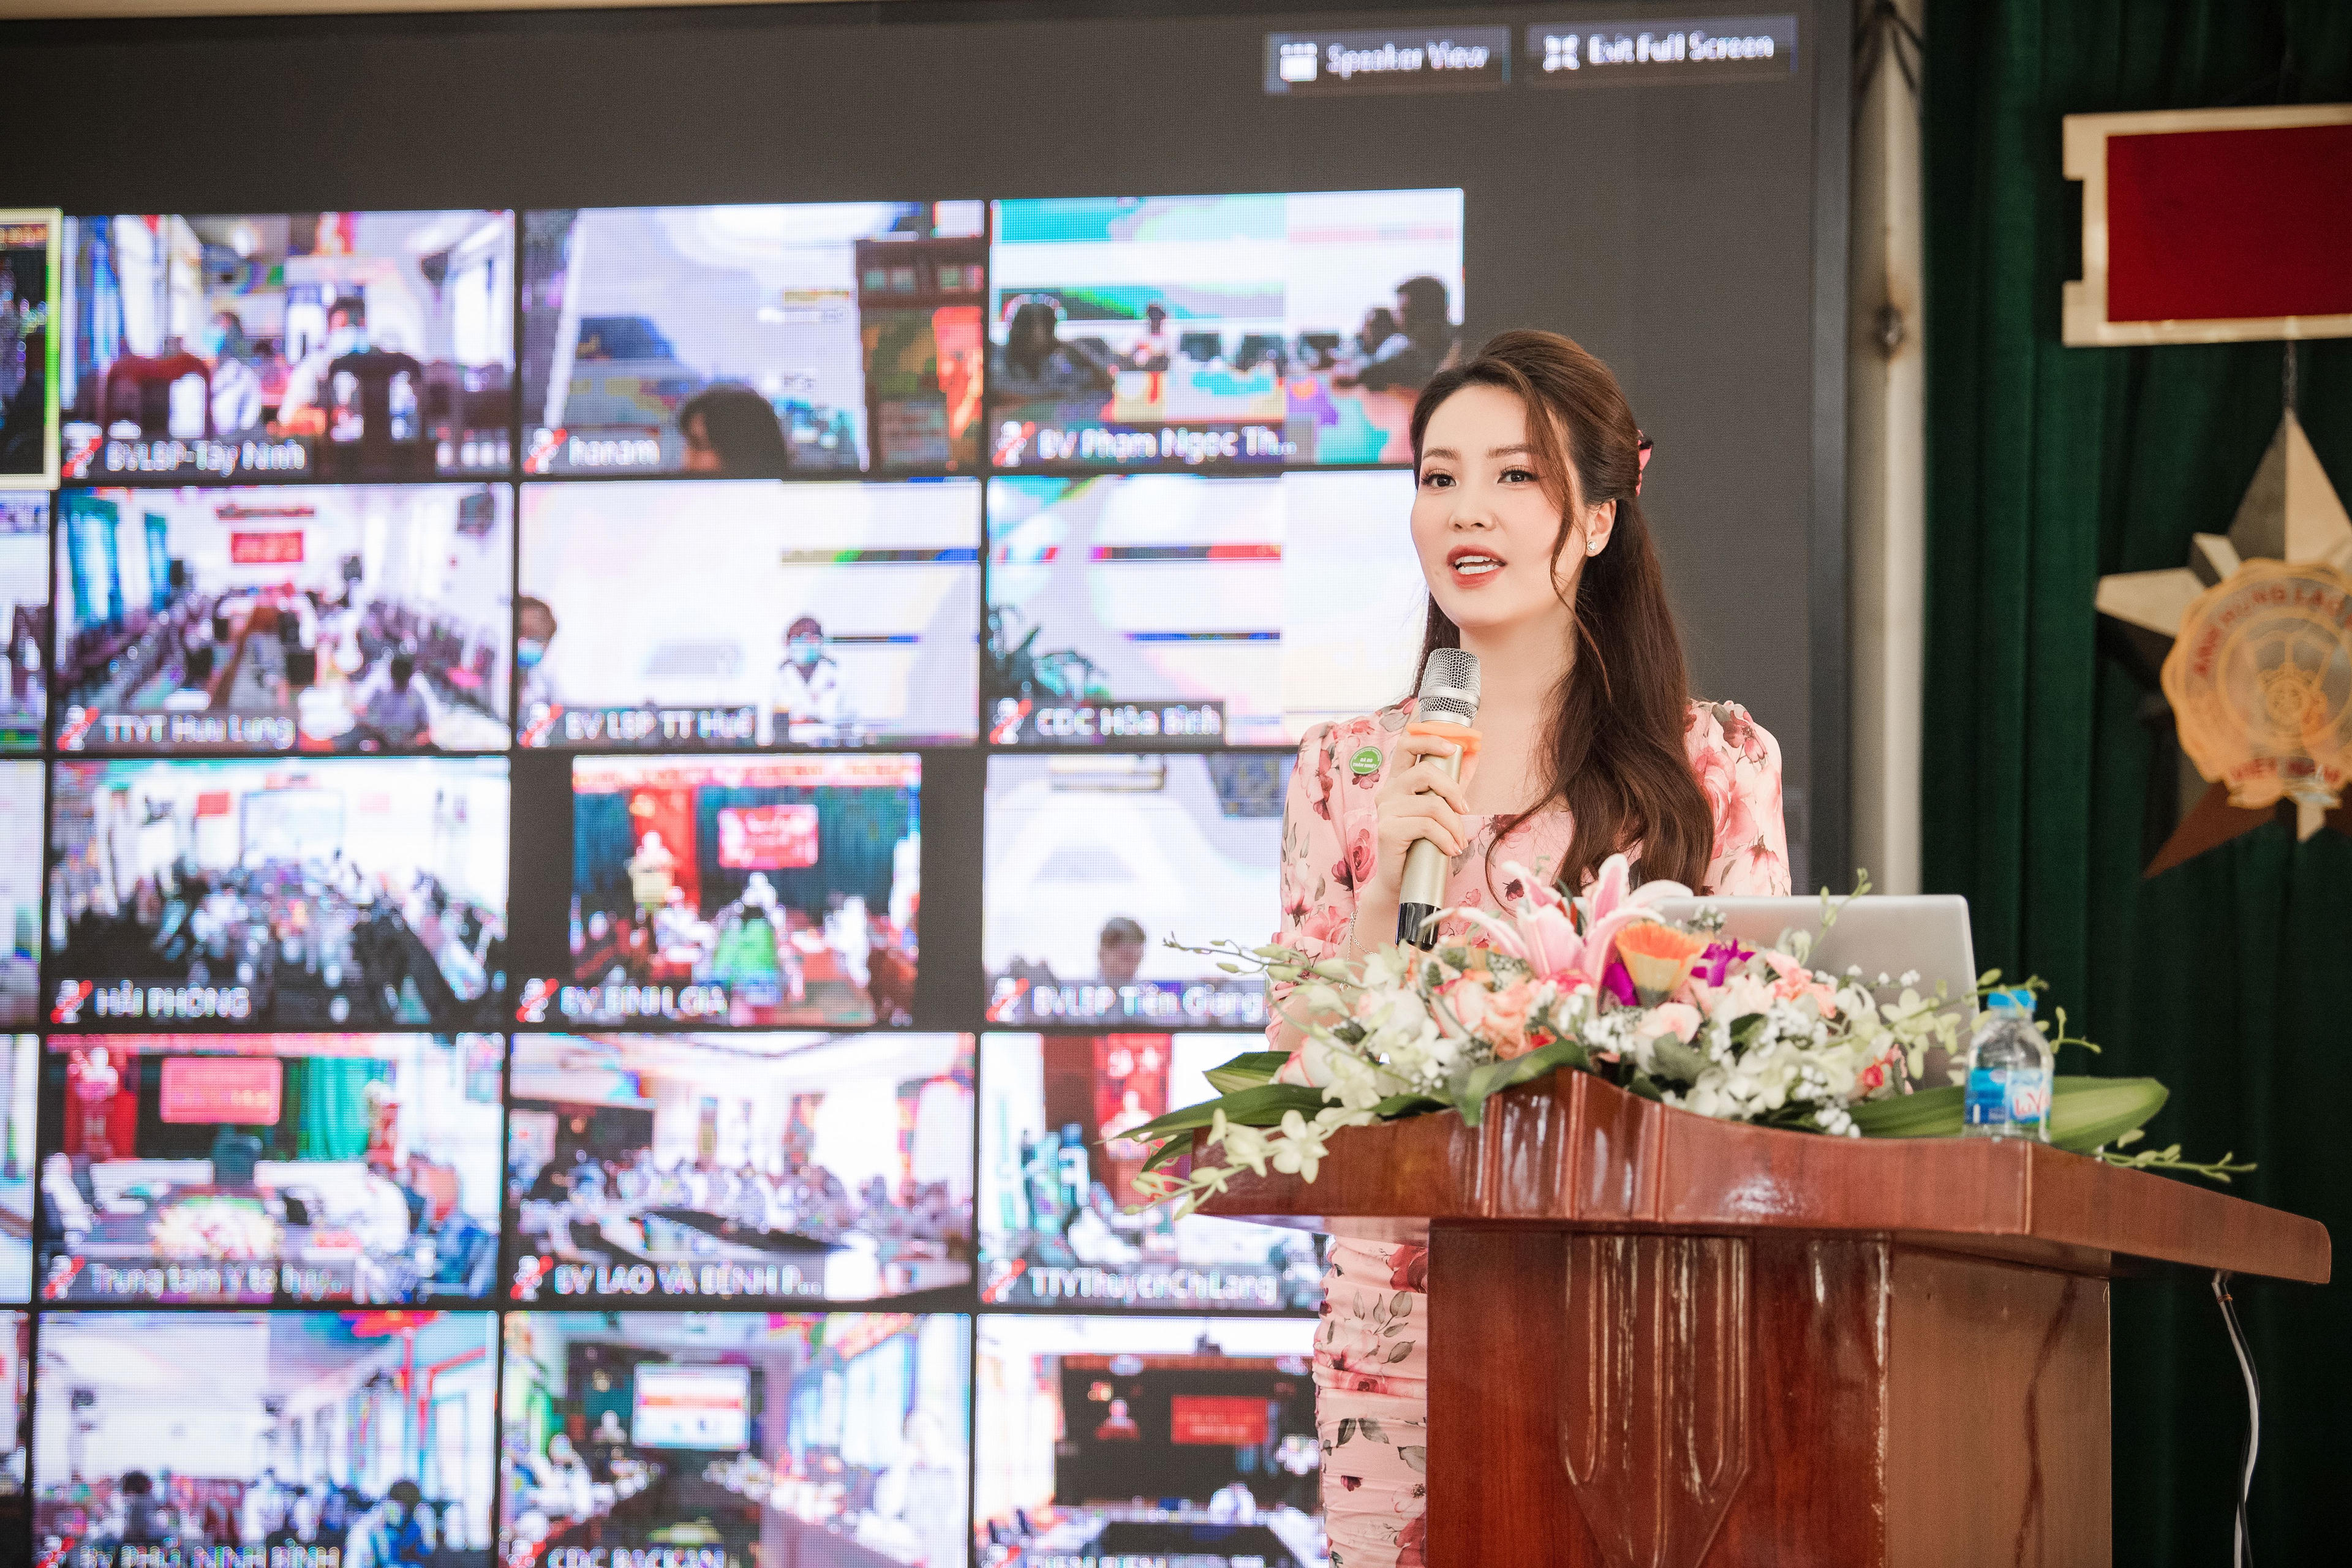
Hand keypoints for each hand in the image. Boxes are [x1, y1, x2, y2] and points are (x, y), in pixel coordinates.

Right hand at [1345, 728, 1478, 953]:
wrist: (1403, 882)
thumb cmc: (1422, 845)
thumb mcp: (1440, 811)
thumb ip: (1451, 785)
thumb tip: (1473, 755)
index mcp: (1398, 782)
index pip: (1406, 745)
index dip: (1429, 739)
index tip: (1453, 749)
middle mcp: (1388, 792)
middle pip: (1425, 773)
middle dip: (1453, 791)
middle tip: (1465, 811)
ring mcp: (1385, 811)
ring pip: (1432, 804)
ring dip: (1454, 825)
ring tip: (1459, 841)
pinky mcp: (1387, 831)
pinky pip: (1426, 826)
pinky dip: (1445, 838)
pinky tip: (1450, 849)